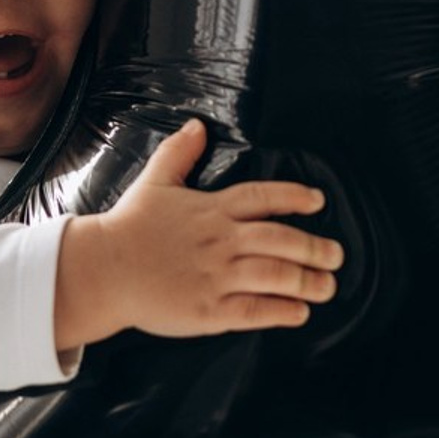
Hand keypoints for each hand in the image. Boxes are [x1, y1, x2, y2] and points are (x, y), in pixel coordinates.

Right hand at [58, 119, 342, 346]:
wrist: (102, 269)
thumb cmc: (128, 226)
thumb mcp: (153, 182)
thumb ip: (178, 153)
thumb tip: (196, 125)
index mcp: (211, 210)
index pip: (262, 197)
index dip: (293, 197)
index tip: (317, 201)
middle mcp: (220, 241)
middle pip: (281, 240)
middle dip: (315, 247)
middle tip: (336, 254)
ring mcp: (216, 276)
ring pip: (276, 276)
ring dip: (308, 282)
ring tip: (327, 286)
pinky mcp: (209, 310)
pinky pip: (256, 311)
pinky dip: (283, 311)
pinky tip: (298, 312)